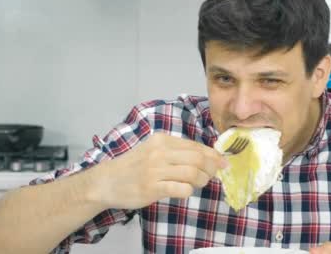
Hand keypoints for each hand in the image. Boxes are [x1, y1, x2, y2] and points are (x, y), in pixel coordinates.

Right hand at [88, 133, 226, 209]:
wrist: (107, 181)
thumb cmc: (134, 166)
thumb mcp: (153, 150)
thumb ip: (176, 151)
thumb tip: (208, 156)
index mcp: (161, 140)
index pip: (195, 146)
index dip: (213, 155)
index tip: (223, 162)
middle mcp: (159, 152)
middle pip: (197, 158)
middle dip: (211, 168)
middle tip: (213, 175)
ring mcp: (155, 170)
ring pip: (192, 173)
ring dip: (202, 180)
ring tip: (199, 184)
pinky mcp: (152, 188)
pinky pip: (181, 188)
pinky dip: (189, 190)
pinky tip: (185, 191)